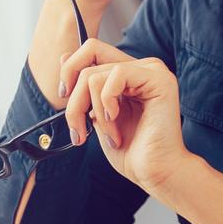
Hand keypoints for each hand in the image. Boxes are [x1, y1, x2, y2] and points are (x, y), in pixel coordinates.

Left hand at [60, 38, 187, 193]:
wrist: (155, 172)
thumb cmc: (132, 152)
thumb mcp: (97, 116)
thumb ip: (85, 89)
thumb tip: (63, 58)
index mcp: (128, 74)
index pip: (91, 51)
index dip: (70, 70)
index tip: (65, 98)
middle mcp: (141, 67)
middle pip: (88, 58)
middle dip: (74, 99)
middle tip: (79, 127)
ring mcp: (152, 70)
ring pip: (95, 74)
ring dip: (93, 111)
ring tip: (109, 134)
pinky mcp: (159, 79)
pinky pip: (116, 75)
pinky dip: (107, 104)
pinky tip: (117, 121)